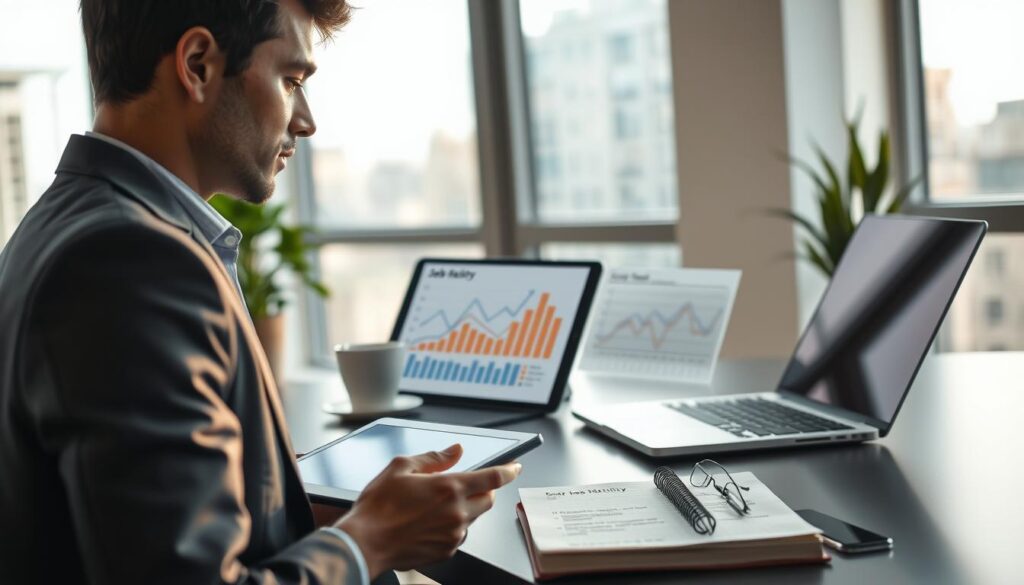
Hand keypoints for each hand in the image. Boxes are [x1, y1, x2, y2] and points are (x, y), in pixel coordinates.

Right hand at [335, 444, 521, 577]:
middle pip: (487, 499)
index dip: (508, 471)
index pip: (492, 478)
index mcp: (450, 488)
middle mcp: (457, 513)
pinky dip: (451, 526)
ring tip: (434, 506)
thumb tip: (455, 450)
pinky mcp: (446, 552)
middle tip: (465, 484)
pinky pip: (458, 535)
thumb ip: (434, 457)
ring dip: (464, 508)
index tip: (515, 467)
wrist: (365, 543)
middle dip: (483, 489)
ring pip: (472, 518)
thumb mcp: (401, 467)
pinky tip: (428, 523)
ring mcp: (453, 535)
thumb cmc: (378, 506)